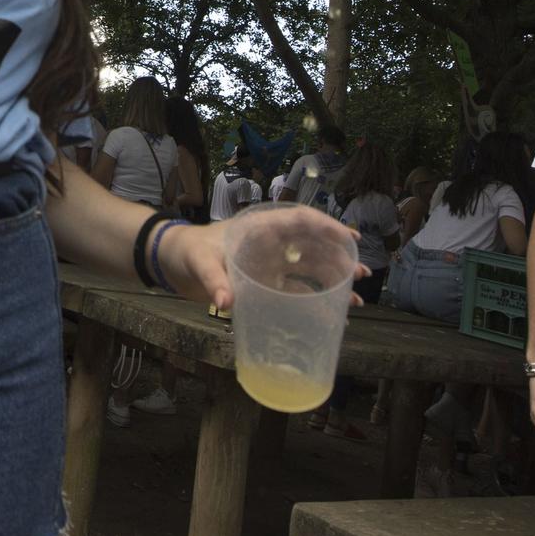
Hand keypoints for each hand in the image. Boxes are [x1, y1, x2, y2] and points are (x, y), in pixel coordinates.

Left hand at [154, 206, 363, 311]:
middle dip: (339, 258)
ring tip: (355, 299)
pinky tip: (331, 315)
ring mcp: (269, 263)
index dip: (328, 226)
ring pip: (309, 269)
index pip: (300, 220)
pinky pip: (295, 290)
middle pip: (312, 246)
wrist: (172, 263)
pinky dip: (314, 301)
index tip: (351, 239)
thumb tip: (226, 303)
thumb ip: (214, 279)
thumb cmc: (188, 252)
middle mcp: (270, 244)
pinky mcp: (264, 283)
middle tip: (361, 274)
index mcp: (260, 228)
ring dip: (333, 280)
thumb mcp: (200, 262)